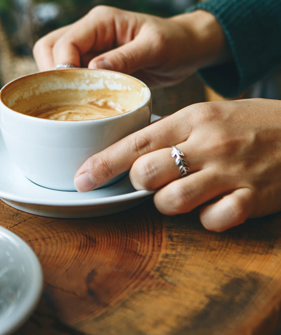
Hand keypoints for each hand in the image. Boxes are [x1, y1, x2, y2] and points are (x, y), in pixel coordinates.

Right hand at [33, 6, 229, 86]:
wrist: (188, 48)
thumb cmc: (176, 42)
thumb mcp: (155, 48)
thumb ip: (126, 57)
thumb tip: (93, 70)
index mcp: (100, 21)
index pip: (65, 43)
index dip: (62, 68)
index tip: (73, 91)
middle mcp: (89, 31)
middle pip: (49, 49)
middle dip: (51, 74)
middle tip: (65, 100)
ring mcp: (89, 47)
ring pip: (54, 62)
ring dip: (57, 83)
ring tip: (71, 104)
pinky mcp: (92, 63)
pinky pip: (70, 75)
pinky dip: (69, 90)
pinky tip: (81, 105)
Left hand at [74, 99, 280, 231]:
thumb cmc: (251, 124)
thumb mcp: (209, 114)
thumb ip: (171, 130)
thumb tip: (129, 152)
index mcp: (193, 119)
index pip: (136, 142)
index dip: (103, 164)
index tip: (81, 180)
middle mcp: (208, 144)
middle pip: (146, 173)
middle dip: (139, 183)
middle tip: (150, 180)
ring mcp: (231, 172)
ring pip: (172, 201)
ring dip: (168, 203)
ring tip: (182, 193)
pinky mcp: (253, 199)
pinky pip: (212, 221)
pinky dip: (206, 220)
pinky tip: (216, 206)